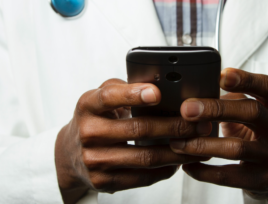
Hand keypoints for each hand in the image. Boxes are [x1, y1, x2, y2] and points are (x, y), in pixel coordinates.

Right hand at [55, 79, 211, 203]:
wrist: (69, 154)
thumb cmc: (94, 119)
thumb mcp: (100, 98)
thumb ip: (124, 89)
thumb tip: (160, 85)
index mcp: (88, 105)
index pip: (110, 97)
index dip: (134, 94)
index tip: (157, 93)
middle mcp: (89, 132)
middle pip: (138, 129)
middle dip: (175, 126)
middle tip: (199, 124)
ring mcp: (95, 160)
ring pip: (145, 157)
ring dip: (177, 151)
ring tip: (198, 144)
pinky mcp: (103, 181)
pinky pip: (142, 177)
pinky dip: (165, 169)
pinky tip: (178, 161)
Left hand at [170, 68, 267, 203]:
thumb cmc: (257, 130)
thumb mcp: (253, 110)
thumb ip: (232, 99)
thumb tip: (194, 93)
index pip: (266, 86)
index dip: (245, 79)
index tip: (220, 76)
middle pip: (252, 112)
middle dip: (216, 109)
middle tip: (186, 109)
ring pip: (237, 148)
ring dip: (202, 144)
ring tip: (178, 142)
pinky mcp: (264, 180)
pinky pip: (229, 176)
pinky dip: (204, 171)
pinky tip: (187, 165)